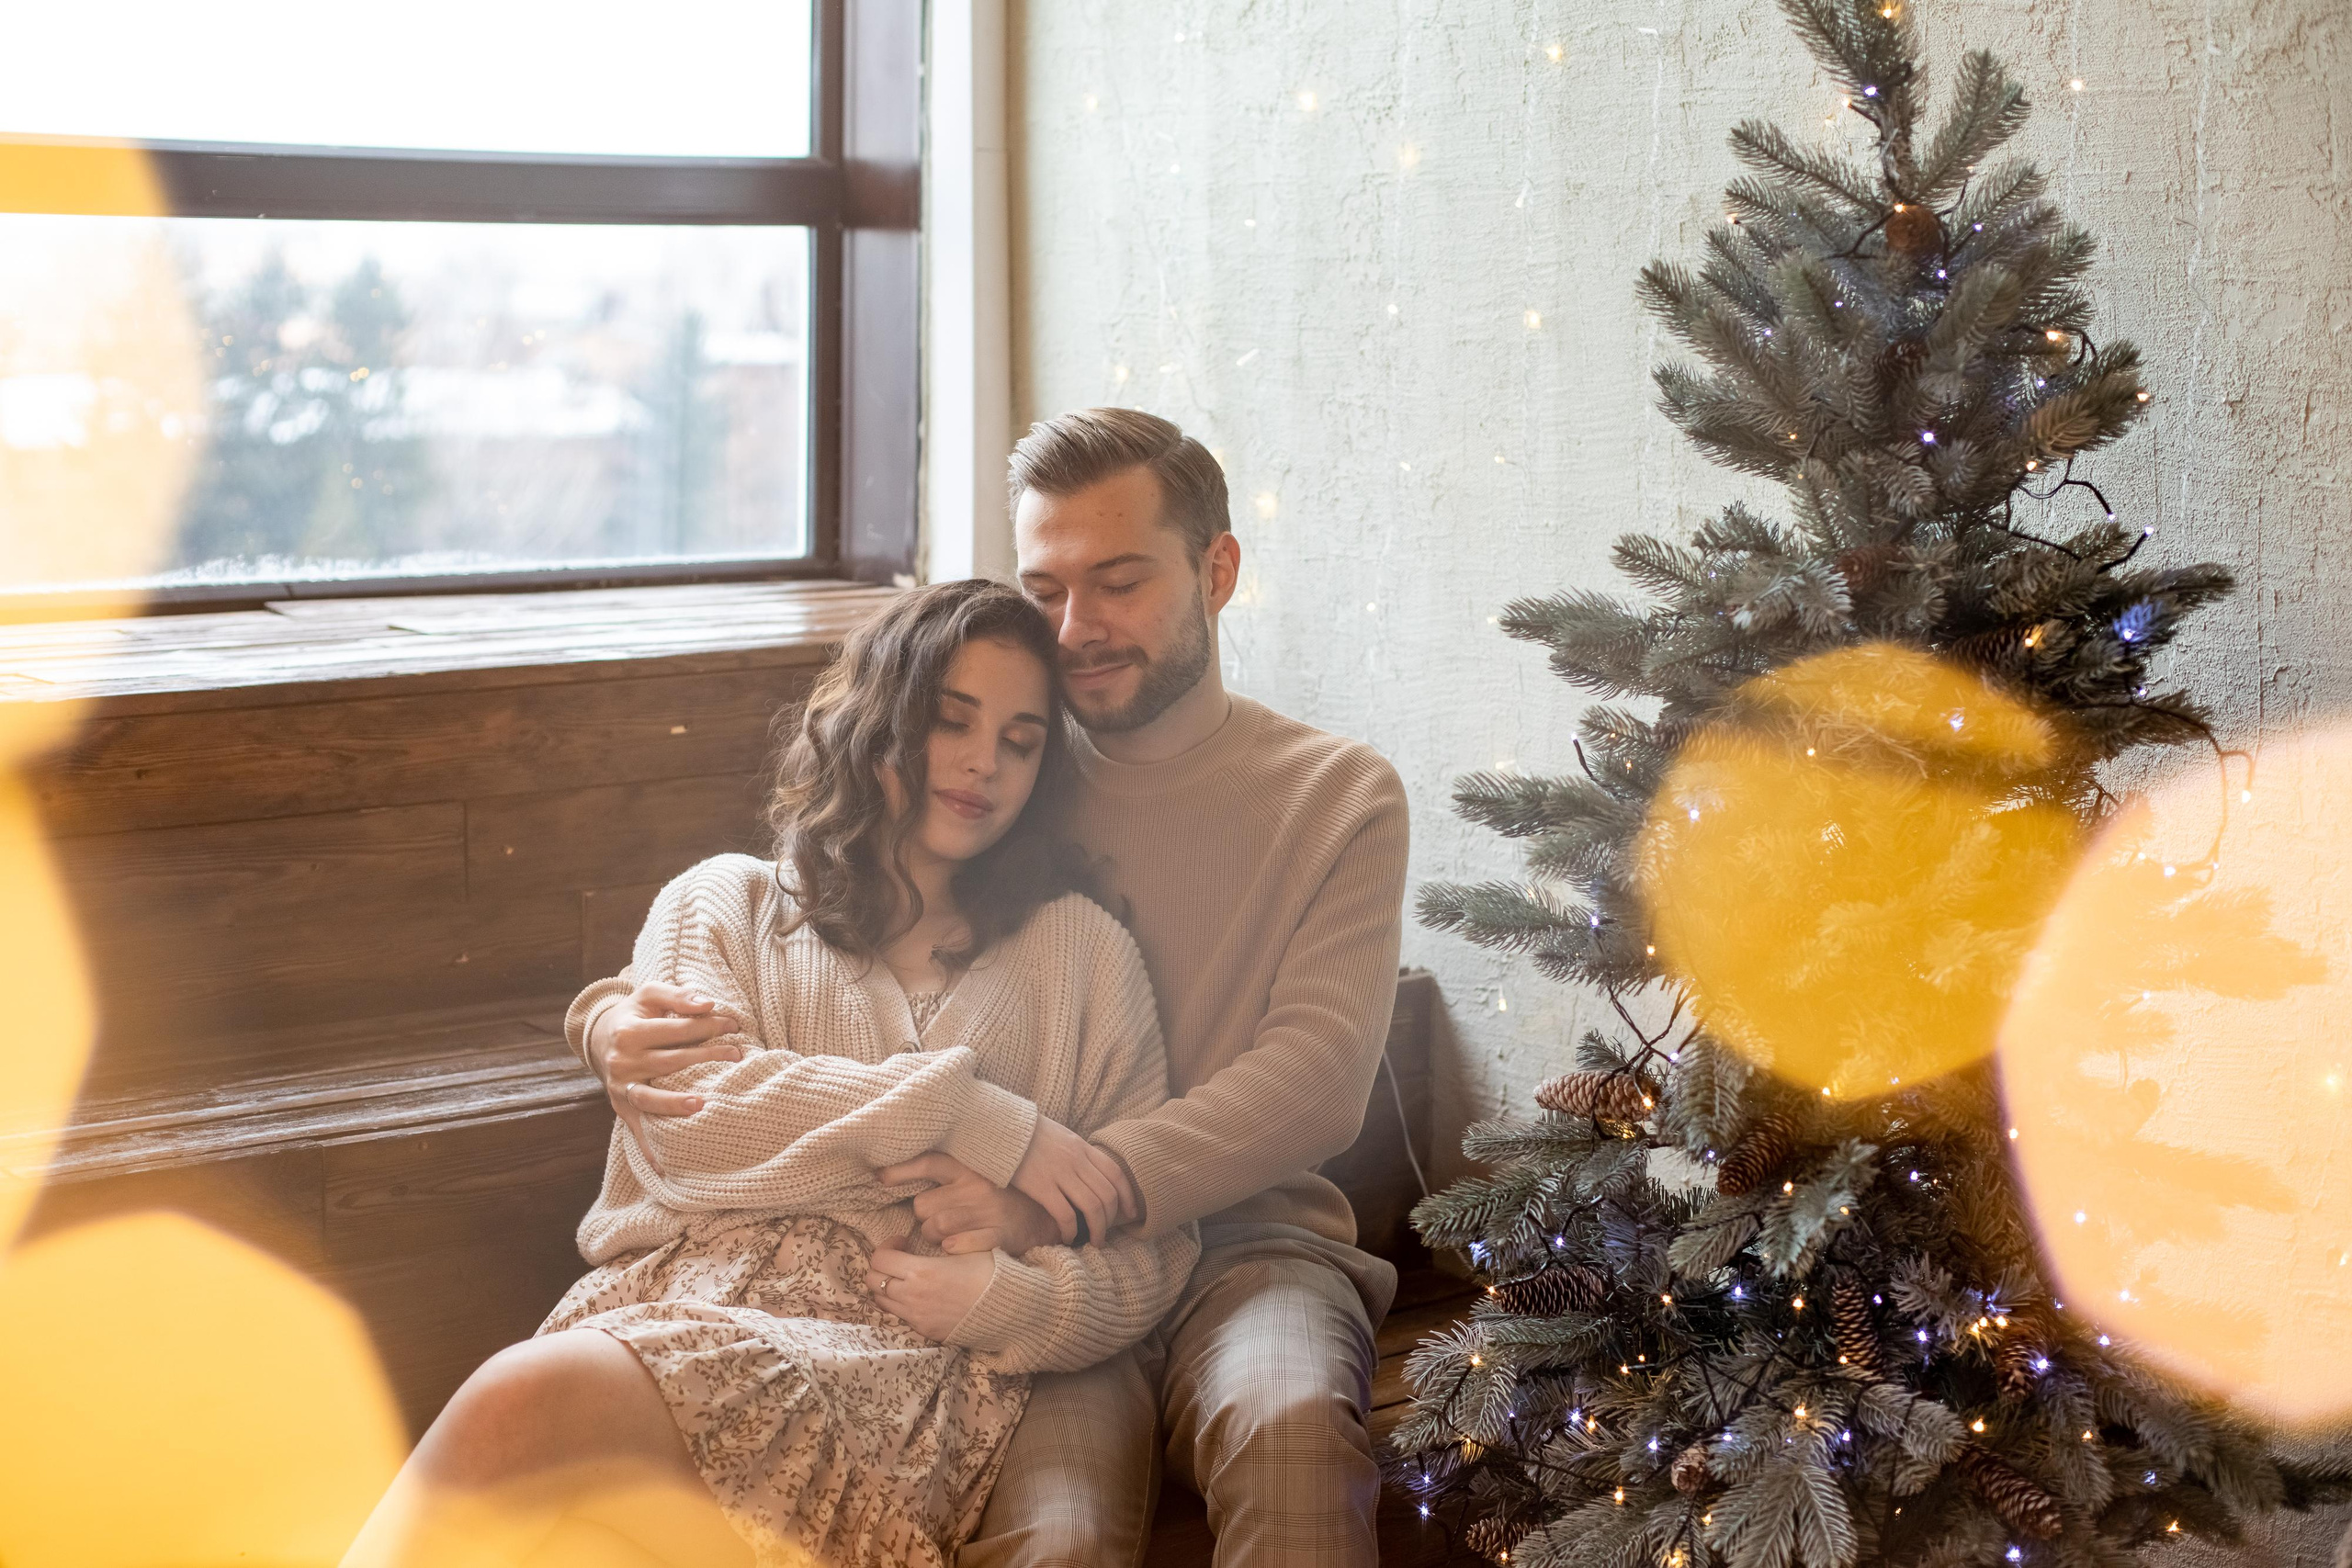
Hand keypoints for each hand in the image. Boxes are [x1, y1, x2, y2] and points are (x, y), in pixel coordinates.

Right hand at [589, 981, 743, 1147]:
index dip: (707, 1026)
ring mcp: (620, 1088)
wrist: (599, 1038)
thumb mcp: (649, 994)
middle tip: (737, 1056)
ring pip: (651, 1099)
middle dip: (706, 1058)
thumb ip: (678, 995)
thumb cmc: (635, 1014)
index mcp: (629, 1031)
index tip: (734, 1026)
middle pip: (670, 1061)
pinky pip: (637, 1129)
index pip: (676, 1029)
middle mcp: (622, 1061)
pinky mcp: (621, 1108)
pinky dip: (649, 1148)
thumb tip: (708, 1004)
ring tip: (702, 1105)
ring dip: (676, 1104)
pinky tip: (665, 1167)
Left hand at [865, 1248, 996, 1340]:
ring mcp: (917, 1317)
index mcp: (921, 1271)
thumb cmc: (990, 1272)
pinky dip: (901, 1304)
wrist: (1009, 1309)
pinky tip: (919, 1296)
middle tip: (898, 1259)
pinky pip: (900, 1316)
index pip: (880, 1258)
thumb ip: (940, 1245)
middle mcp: (912, 1296)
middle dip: (881, 1267)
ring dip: (888, 1287)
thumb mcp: (964, 1249)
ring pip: (882, 1302)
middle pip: (873, 1281)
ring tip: (906, 1279)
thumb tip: (931, 1242)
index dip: (886, 1246)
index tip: (902, 1241)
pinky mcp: (926, 1331)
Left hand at [876, 1153, 1061, 1255]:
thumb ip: (949, 1177)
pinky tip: (960, 1249)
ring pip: (933, 1229)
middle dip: (924, 1217)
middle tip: (939, 1219)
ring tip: (949, 1236)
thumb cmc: (1003, 1200)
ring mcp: (987, 1212)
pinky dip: (951, 1251)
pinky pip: (953, 1246)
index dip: (901, 1170)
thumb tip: (899, 1175)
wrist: (1046, 1223)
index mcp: (972, 1168)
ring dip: (934, 1237)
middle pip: (923, 1205)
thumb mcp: (979, 1178)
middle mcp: (977, 1187)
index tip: (879, 1176)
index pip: (929, 1162)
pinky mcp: (996, 1236)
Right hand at [1008, 1116, 1137, 1245]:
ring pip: (1092, 1207)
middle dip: (1111, 1220)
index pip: (1116, 1173)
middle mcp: (1076, 1160)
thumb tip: (1090, 1176)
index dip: (1127, 1196)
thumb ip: (1077, 1154)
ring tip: (1093, 1242)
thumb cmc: (1028, 1135)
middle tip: (1105, 1234)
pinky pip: (1065, 1214)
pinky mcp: (1041, 1186)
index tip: (1129, 1213)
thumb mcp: (1061, 1137)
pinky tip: (1068, 1237)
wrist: (1001, 1128)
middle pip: (1107, 1194)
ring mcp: (1060, 1173)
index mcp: (1082, 1147)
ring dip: (1097, 1230)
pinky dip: (1071, 1230)